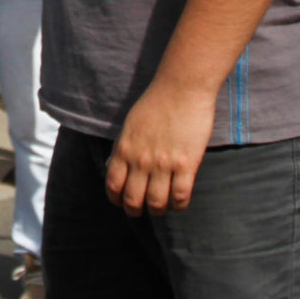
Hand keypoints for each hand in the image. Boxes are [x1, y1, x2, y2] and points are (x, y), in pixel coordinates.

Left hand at [105, 82, 217, 214]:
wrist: (182, 88)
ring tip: (161, 208)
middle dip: (135, 210)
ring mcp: (164, 164)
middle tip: (140, 210)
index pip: (113, 186)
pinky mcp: (187, 164)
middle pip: (133, 200)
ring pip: (157, 203)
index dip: (116, 199)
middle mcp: (141, 160)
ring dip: (158, 210)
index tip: (121, 202)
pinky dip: (179, 206)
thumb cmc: (155, 103)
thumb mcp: (130, 125)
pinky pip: (181, 196)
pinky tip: (179, 204)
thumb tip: (112, 167)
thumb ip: (122, 147)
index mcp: (124, 149)